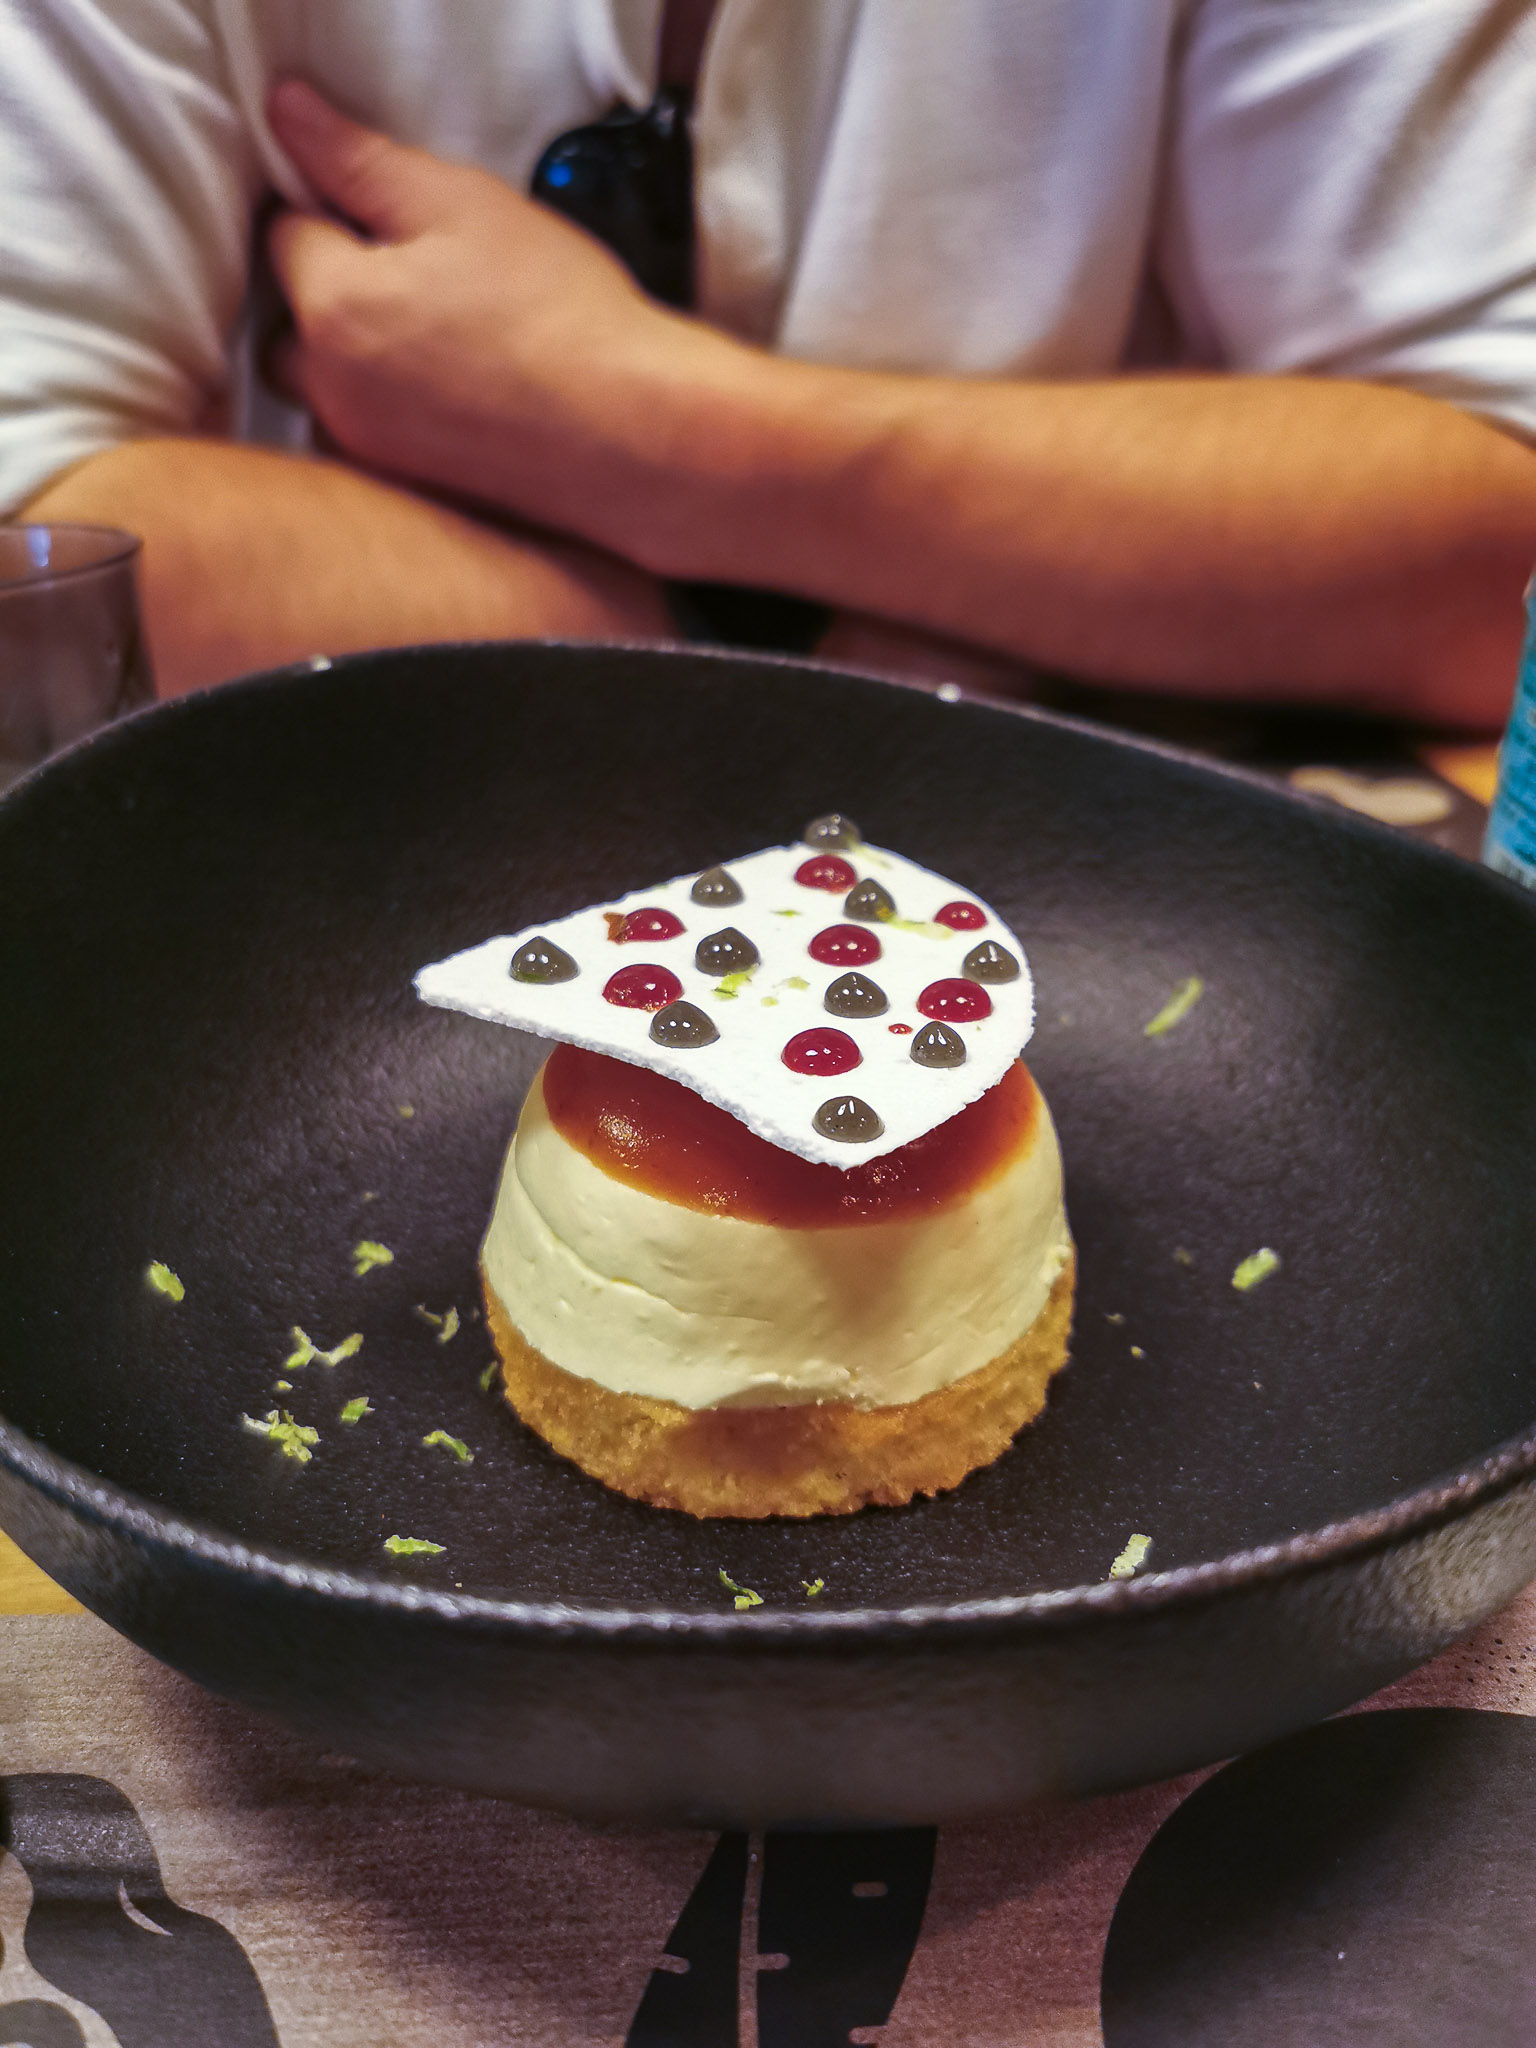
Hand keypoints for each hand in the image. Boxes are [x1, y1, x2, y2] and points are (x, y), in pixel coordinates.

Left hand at [266, 80, 725, 564]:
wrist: (634, 435)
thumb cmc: (558, 315)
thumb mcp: (461, 205)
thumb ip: (359, 162)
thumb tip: (287, 116)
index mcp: (333, 307)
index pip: (284, 231)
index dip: (333, 209)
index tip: (395, 216)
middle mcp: (332, 391)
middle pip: (288, 324)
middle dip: (327, 294)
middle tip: (414, 280)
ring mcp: (368, 453)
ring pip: (323, 393)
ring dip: (353, 366)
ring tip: (437, 349)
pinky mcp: (407, 494)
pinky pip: (368, 447)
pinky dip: (392, 421)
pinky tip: (456, 405)